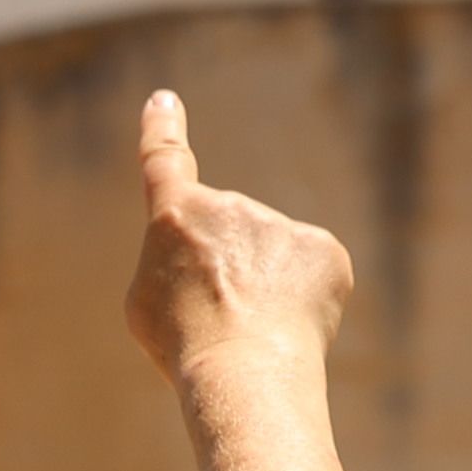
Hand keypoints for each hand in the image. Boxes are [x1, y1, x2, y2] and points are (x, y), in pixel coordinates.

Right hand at [122, 88, 352, 385]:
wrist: (245, 370)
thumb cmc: (185, 345)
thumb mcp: (148, 304)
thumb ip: (173, 265)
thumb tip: (205, 262)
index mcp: (176, 215)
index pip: (164, 159)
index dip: (163, 129)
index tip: (165, 101)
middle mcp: (230, 206)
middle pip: (228, 238)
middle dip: (227, 272)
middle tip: (219, 322)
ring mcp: (280, 224)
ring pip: (272, 258)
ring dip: (265, 290)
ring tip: (253, 334)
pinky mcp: (323, 247)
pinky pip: (309, 272)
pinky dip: (302, 299)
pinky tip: (289, 327)